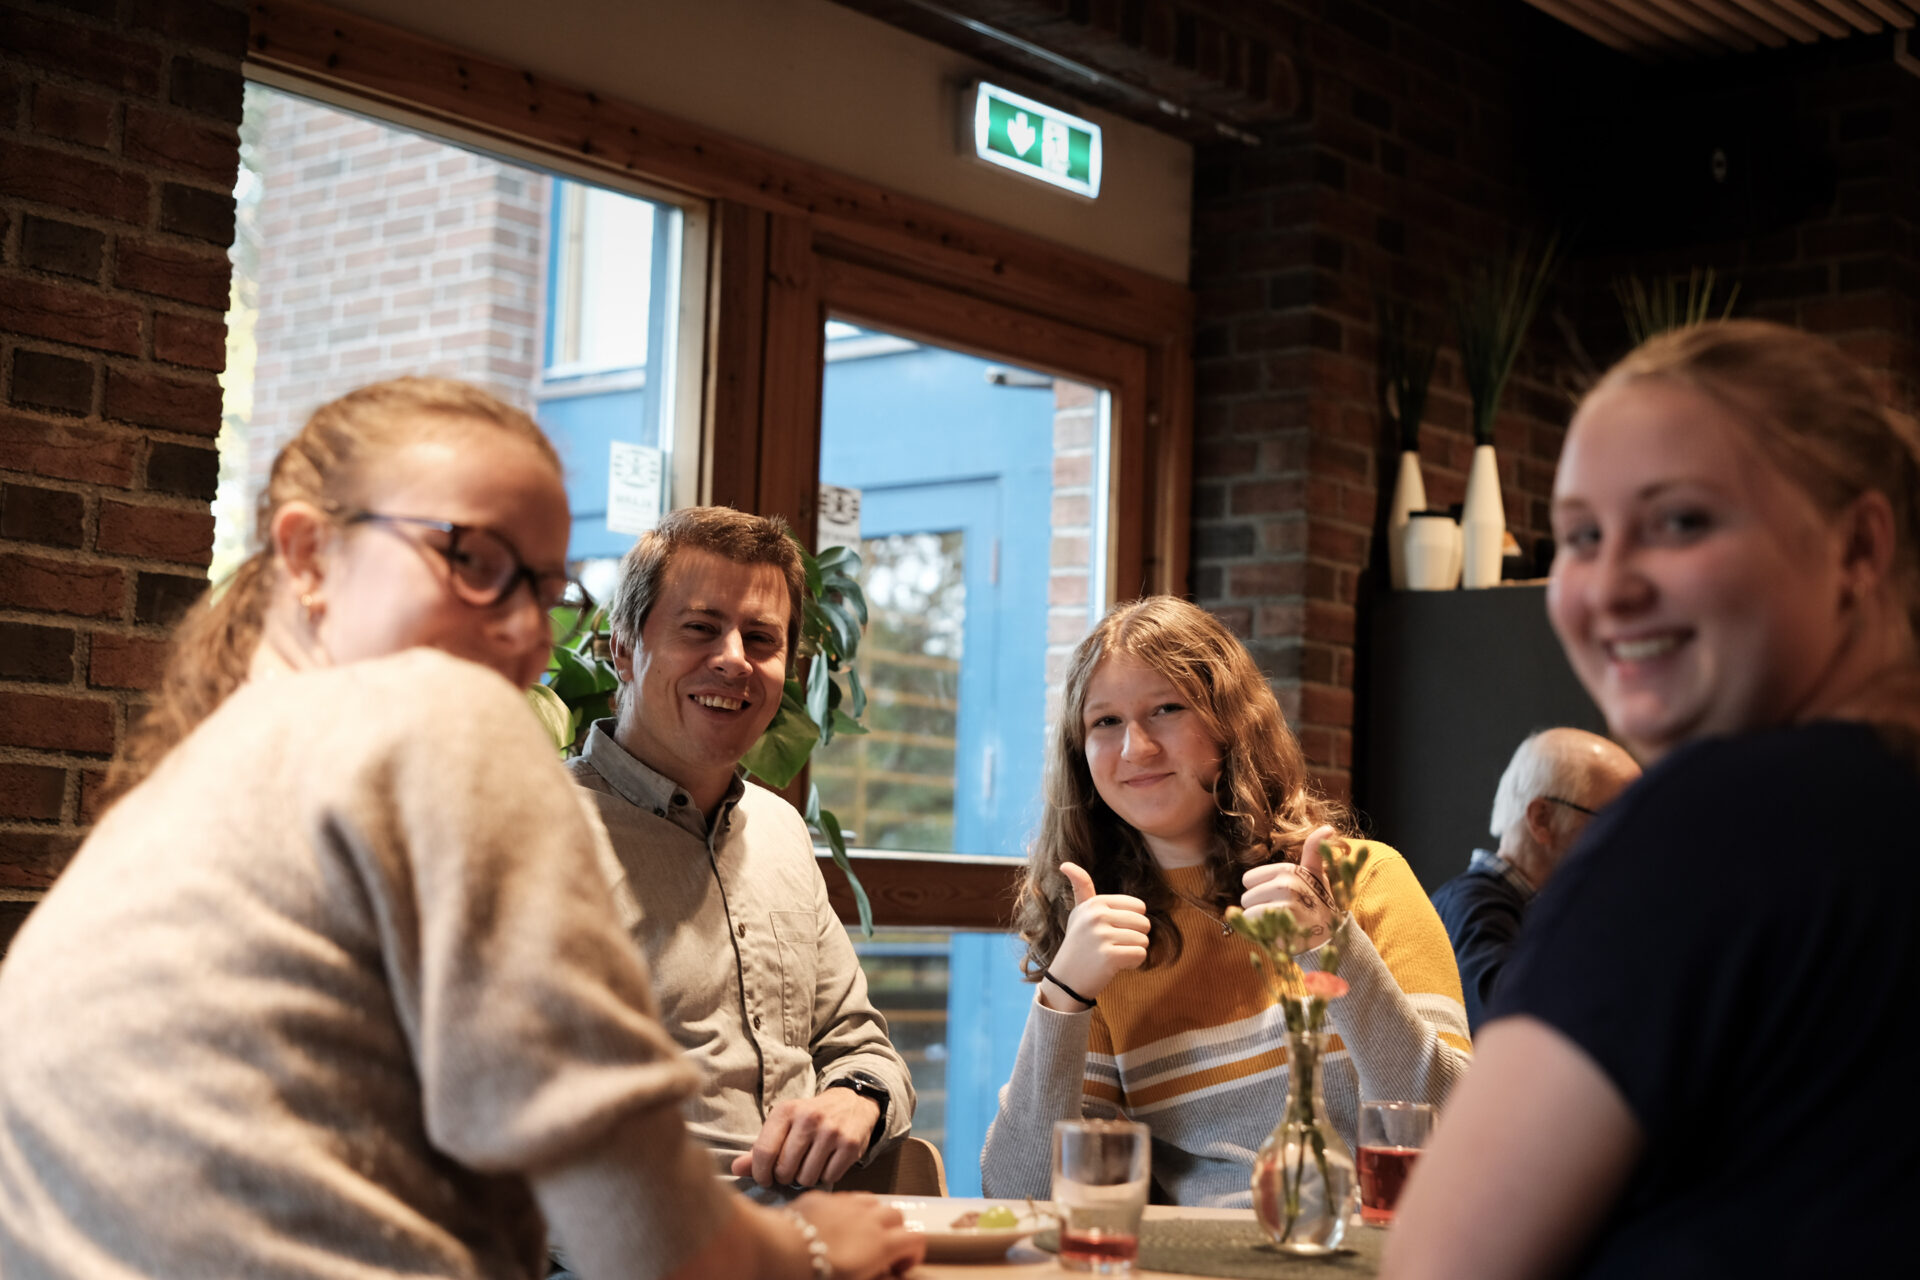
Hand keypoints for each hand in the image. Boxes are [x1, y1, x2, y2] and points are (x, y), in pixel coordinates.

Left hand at [731, 1090, 881, 1187]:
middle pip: (785, 1169)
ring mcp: (831, 1131)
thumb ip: (760, 1149)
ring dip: (805, 1178)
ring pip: (806, 1178)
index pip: (764, 1152)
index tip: (764, 1179)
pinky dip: (825, 1177)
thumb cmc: (809, 1120)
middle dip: (785, 1176)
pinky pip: (829, 1178)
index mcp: (786, 1111)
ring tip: (808, 1165)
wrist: (852, 1103)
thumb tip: (735, 1170)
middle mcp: (809, 1118)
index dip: (760, 1173)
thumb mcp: (783, 1126)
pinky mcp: (850, 1145)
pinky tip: (826, 1163)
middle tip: (791, 1169)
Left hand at [786, 1191, 925, 1279]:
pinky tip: (832, 1228)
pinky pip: (845, 1199)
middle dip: (895, 1233)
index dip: (912, 1255)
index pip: (916, 1239)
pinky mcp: (822, 1197)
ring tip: (858, 1237)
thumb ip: (876, 1277)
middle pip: (897, 1216)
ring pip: (873, 1201)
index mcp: (882, 1244)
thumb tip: (888, 1277)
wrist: (775, 1252)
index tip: (898, 1270)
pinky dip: (848, 1211)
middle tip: (880, 1254)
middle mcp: (869, 1218)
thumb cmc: (813, 1275)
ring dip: (873, 1217)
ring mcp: (845, 1203)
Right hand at [1042, 861, 1149, 1009]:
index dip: (1132, 922)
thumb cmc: (1079, 942)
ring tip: (1113, 954)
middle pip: (1144, 923)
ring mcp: (1102, 936)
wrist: (1065, 978)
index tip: (1111, 930)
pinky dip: (1133, 963)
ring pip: (1144, 940)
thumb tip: (1065, 864)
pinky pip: (1141, 955)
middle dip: (1135, 937)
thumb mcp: (1080, 912)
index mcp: (1095, 903)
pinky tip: (1117, 965)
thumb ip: (1081, 887)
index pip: (1139, 907)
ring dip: (1133, 951)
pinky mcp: (1109, 957)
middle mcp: (1097, 916)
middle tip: (1113, 945)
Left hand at [1240, 824, 1340, 952]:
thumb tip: (1328, 827)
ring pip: (1248, 911)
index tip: (1280, 895)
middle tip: (1282, 911)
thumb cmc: (1316, 902)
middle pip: (1246, 897)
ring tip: (1282, 921)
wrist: (1330, 935)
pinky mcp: (1281, 926)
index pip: (1248, 879)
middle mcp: (1286, 884)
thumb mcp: (1315, 873)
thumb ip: (1313, 850)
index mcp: (1289, 870)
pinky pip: (1253, 925)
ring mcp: (1284, 905)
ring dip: (1261, 920)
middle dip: (1259, 906)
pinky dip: (1261, 931)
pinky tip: (1279, 930)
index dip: (1260, 890)